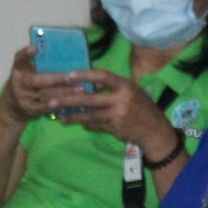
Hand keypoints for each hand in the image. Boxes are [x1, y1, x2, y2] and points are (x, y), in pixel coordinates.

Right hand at [0, 48, 85, 122]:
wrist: (11, 109)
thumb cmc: (27, 86)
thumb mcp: (28, 73)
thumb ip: (40, 66)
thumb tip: (67, 55)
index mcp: (18, 70)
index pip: (19, 59)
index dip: (25, 54)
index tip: (35, 48)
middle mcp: (18, 83)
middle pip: (37, 80)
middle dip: (57, 79)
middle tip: (74, 77)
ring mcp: (22, 97)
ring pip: (45, 94)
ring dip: (64, 92)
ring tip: (81, 90)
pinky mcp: (28, 109)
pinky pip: (46, 108)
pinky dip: (60, 105)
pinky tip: (72, 103)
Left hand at [46, 68, 176, 151]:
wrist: (156, 131)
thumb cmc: (144, 108)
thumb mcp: (133, 92)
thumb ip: (114, 88)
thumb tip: (93, 86)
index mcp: (126, 86)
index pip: (102, 76)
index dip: (84, 75)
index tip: (67, 76)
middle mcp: (121, 99)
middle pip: (89, 98)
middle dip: (68, 100)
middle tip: (51, 101)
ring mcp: (117, 115)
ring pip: (89, 114)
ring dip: (73, 116)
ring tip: (59, 117)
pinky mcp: (115, 128)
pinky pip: (96, 125)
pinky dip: (86, 124)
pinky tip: (76, 123)